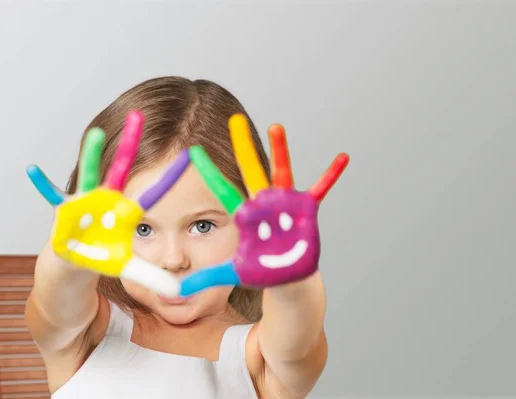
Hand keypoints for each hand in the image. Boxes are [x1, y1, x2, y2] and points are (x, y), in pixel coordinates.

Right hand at [26, 110, 189, 297]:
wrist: (74, 263)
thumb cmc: (102, 257)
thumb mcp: (130, 269)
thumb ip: (153, 277)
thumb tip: (179, 293)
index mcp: (126, 210)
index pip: (153, 192)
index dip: (169, 177)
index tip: (190, 154)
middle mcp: (108, 199)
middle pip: (121, 167)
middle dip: (129, 143)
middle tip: (139, 115)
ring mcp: (85, 202)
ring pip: (90, 174)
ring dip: (91, 155)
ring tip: (96, 134)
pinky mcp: (64, 211)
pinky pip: (51, 196)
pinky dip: (42, 184)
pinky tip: (33, 169)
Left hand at [180, 114, 348, 295]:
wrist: (286, 277)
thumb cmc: (259, 271)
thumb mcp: (229, 274)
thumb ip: (202, 279)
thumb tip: (173, 291)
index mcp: (244, 215)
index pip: (222, 190)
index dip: (209, 173)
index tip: (194, 151)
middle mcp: (262, 203)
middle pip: (250, 171)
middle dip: (243, 146)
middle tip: (234, 120)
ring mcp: (284, 204)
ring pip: (281, 172)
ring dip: (280, 150)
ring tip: (276, 127)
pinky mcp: (304, 210)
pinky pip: (321, 189)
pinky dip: (331, 174)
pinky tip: (342, 157)